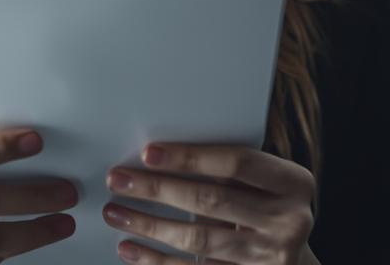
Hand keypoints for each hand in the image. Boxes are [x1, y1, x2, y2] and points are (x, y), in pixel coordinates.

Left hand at [102, 141, 316, 263]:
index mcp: (292, 182)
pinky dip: (159, 262)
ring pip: (201, 239)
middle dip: (157, 189)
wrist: (292, 249)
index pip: (235, 162)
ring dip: (150, 227)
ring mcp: (275, 257)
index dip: (190, 157)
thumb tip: (150, 158)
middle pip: (211, 201)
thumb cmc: (262, 199)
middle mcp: (290, 221)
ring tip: (115, 214)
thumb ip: (222, 168)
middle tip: (117, 180)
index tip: (147, 153)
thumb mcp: (257, 178)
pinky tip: (131, 250)